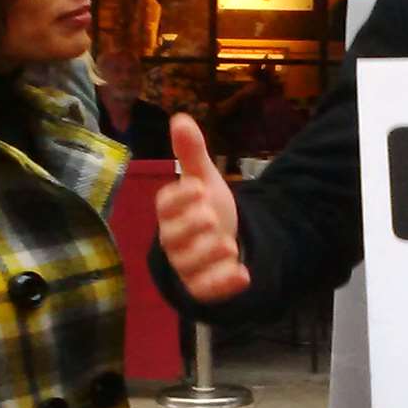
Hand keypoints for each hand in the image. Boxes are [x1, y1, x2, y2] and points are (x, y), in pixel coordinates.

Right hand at [155, 114, 249, 302]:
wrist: (224, 238)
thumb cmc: (205, 206)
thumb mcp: (204, 178)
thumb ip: (191, 152)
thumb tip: (180, 118)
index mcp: (170, 212)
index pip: (165, 205)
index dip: (179, 198)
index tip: (198, 187)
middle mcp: (173, 240)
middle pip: (174, 237)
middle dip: (193, 227)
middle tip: (212, 217)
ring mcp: (185, 265)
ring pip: (189, 265)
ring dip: (208, 255)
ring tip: (228, 244)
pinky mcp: (201, 286)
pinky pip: (205, 290)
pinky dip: (223, 284)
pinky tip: (242, 275)